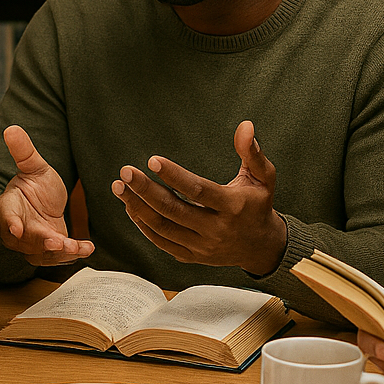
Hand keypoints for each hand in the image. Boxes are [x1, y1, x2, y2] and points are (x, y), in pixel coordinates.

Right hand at [0, 125, 93, 266]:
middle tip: (56, 242)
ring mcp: (33, 244)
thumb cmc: (32, 186)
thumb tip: (11, 128)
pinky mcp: (50, 251)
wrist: (41, 205)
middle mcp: (18, 230)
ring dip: (59, 253)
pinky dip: (73, 254)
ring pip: (43, 253)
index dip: (11, 222)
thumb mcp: (32, 167)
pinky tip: (88, 247)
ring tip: (76, 247)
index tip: (16, 227)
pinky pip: (59, 257)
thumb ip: (23, 151)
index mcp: (9, 207)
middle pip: (26, 240)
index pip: (7, 216)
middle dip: (41, 243)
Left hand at [111, 120, 286, 274]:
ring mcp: (202, 246)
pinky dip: (143, 224)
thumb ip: (252, 153)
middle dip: (146, 190)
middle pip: (174, 210)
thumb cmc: (258, 205)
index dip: (174, 175)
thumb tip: (245, 126)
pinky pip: (161, 242)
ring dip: (138, 207)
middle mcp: (216, 229)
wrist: (260, 246)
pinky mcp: (191, 256)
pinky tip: (130, 206)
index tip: (152, 160)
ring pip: (163, 228)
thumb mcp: (264, 178)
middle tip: (126, 172)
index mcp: (233, 207)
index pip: (198, 190)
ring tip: (120, 187)